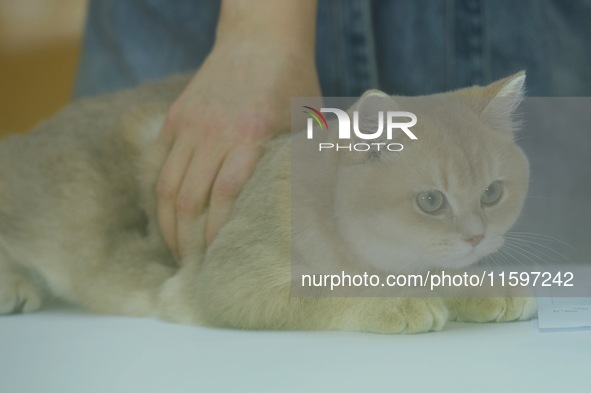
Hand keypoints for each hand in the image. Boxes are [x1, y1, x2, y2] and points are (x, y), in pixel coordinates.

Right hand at [156, 30, 319, 260]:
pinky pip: (160, 162)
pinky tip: (166, 213)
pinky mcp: (177, 116)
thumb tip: (312, 202)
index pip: (224, 198)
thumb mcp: (307, 120)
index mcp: (249, 136)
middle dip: (187, 238)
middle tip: (192, 265)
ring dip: (168, 221)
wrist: (261, 36)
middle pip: (188, 199)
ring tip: (175, 247)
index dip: (217, 234)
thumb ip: (304, 160)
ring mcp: (190, 124)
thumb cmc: (291, 80)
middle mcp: (214, 133)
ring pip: (167, 184)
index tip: (219, 259)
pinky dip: (160, 192)